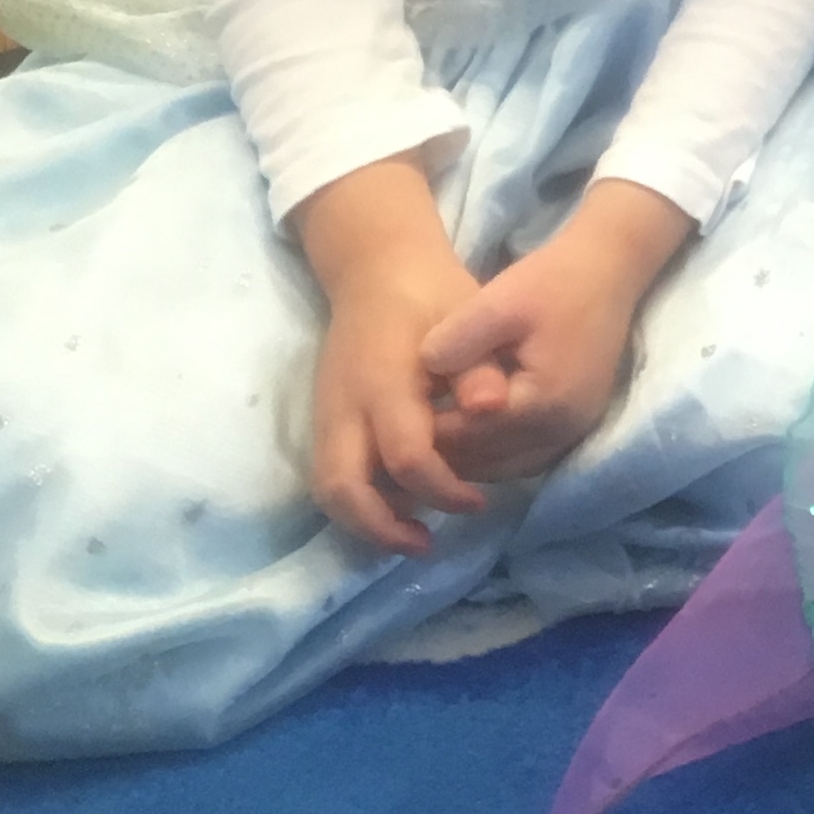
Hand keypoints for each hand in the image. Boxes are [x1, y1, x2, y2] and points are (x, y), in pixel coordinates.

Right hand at [292, 158, 489, 556]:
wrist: (377, 269)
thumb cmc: (433, 295)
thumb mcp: (469, 317)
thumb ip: (479, 367)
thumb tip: (491, 410)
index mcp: (383, 382)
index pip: (406, 456)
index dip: (442, 488)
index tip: (478, 501)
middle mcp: (344, 406)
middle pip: (343, 489)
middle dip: (383, 528)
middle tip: (428, 544)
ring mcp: (326, 414)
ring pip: (328, 489)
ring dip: (365, 522)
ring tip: (414, 536)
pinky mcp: (323, 420)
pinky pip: (330, 475)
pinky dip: (357, 502)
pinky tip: (397, 508)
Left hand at [421, 181, 691, 484]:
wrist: (610, 268)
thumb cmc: (554, 281)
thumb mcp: (499, 302)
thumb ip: (457, 341)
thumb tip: (422, 373)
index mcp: (543, 404)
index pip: (470, 438)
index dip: (427, 434)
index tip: (392, 421)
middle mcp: (563, 430)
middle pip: (488, 463)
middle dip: (445, 456)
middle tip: (403, 438)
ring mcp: (575, 430)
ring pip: (508, 468)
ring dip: (469, 460)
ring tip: (430, 438)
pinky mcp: (578, 423)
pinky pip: (527, 457)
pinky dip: (495, 454)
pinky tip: (469, 434)